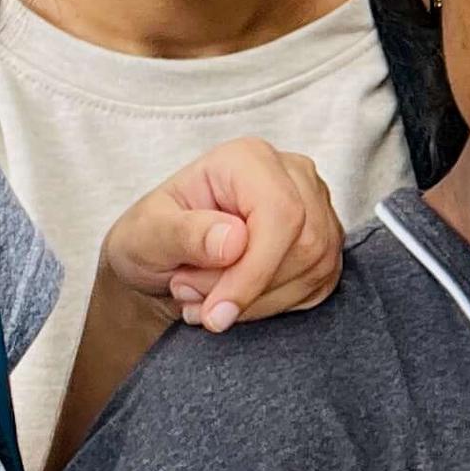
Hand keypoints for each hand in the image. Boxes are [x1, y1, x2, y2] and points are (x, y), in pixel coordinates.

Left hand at [100, 138, 343, 333]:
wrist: (162, 260)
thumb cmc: (151, 237)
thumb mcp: (145, 234)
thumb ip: (183, 233)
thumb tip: (234, 241)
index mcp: (248, 160)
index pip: (280, 213)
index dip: (254, 270)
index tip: (217, 311)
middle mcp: (292, 177)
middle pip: (304, 245)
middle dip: (246, 288)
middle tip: (192, 295)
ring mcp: (316, 210)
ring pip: (314, 270)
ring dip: (255, 302)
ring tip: (205, 297)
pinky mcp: (324, 246)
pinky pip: (316, 288)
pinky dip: (271, 307)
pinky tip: (234, 300)